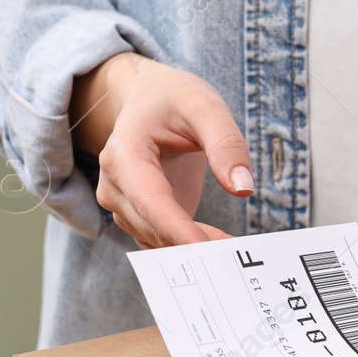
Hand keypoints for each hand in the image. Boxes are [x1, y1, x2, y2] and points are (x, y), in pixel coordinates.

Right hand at [70, 52, 252, 247]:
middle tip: (237, 256)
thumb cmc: (174, 100)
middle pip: (152, 227)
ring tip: (234, 252)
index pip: (150, 200)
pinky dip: (188, 251)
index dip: (177, 228)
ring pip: (157, 241)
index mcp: (124, 154)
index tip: (208, 250)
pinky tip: (220, 250)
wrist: (148, 101)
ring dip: (194, 251)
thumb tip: (243, 188)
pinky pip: (161, 243)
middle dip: (193, 245)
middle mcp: (114, 186)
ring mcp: (123, 206)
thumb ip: (226, 143)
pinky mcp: (138, 218)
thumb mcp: (205, 106)